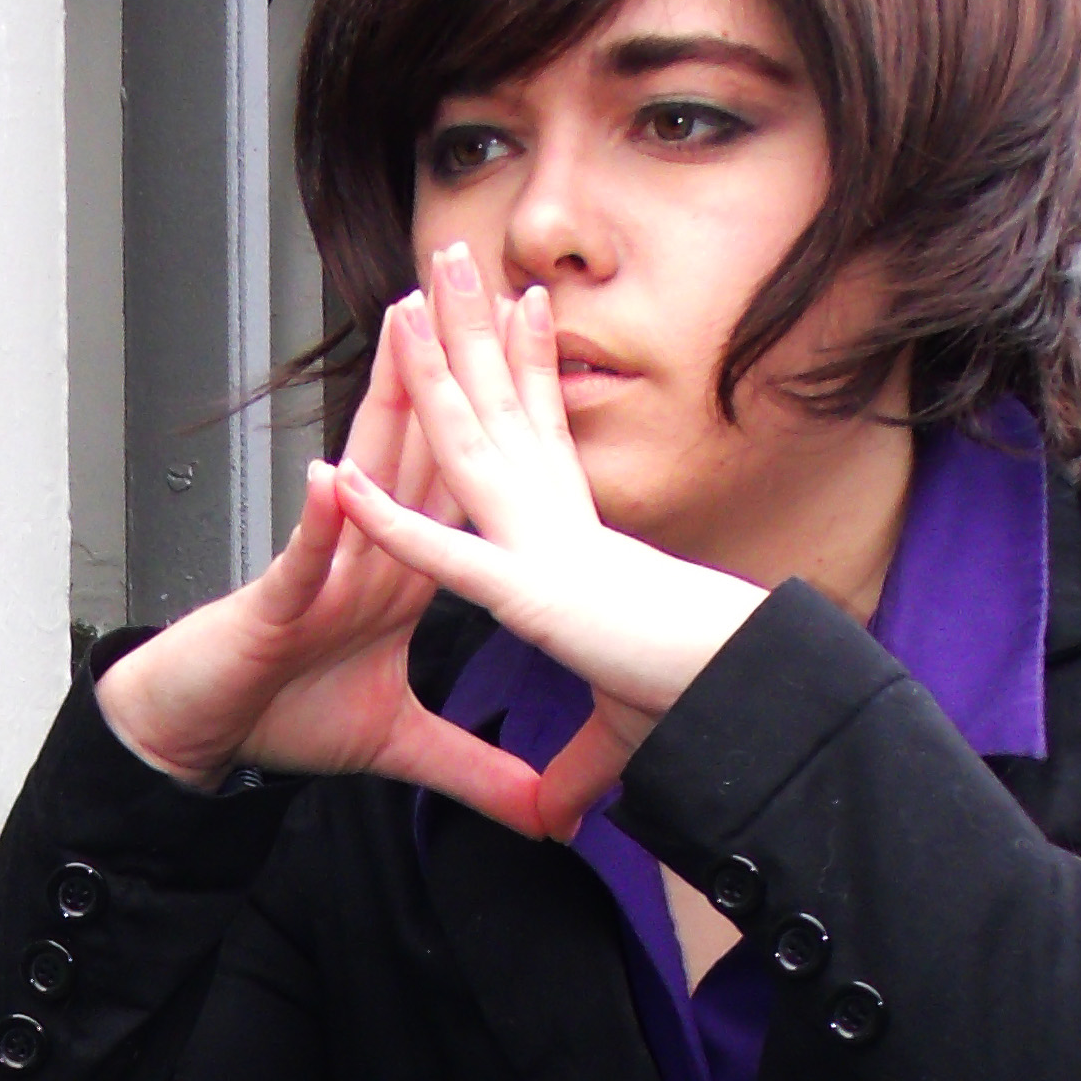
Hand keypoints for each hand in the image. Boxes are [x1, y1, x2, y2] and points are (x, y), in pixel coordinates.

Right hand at [93, 311, 561, 837]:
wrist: (199, 738)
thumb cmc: (280, 719)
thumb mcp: (401, 749)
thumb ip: (478, 771)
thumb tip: (547, 813)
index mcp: (400, 574)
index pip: (458, 486)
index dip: (497, 422)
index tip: (537, 357)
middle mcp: (364, 556)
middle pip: (414, 453)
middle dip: (446, 373)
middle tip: (475, 290)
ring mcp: (318, 573)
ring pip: (360, 481)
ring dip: (383, 413)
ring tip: (404, 339)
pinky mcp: (273, 607)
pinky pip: (299, 562)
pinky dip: (316, 529)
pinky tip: (327, 484)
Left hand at [325, 252, 764, 840]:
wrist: (738, 701)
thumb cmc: (690, 705)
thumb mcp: (612, 741)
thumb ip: (570, 772)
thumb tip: (555, 817)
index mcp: (583, 539)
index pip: (543, 436)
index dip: (520, 371)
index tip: (508, 311)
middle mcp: (560, 526)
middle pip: (502, 411)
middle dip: (468, 333)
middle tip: (444, 263)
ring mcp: (542, 551)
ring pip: (469, 449)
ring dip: (429, 377)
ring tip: (400, 306)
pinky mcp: (528, 595)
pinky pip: (444, 552)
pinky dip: (388, 520)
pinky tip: (341, 480)